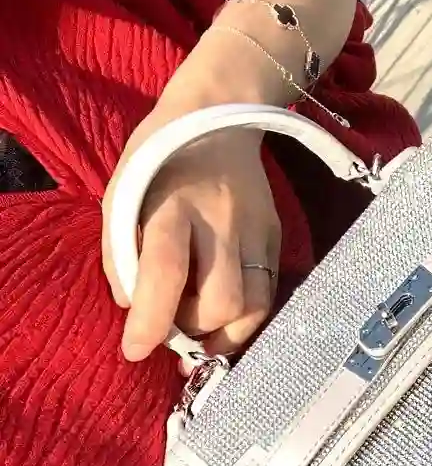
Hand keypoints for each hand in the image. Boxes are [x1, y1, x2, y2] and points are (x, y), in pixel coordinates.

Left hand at [102, 93, 280, 362]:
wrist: (222, 114)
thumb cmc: (160, 156)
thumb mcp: (122, 191)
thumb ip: (119, 250)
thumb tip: (132, 306)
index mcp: (173, 205)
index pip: (166, 271)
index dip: (151, 320)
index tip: (135, 351)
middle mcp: (222, 222)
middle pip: (222, 301)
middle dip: (195, 329)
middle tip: (177, 326)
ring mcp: (257, 232)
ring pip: (255, 307)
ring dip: (226, 334)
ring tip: (204, 331)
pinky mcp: (276, 238)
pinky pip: (268, 295)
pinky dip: (245, 318)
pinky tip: (226, 315)